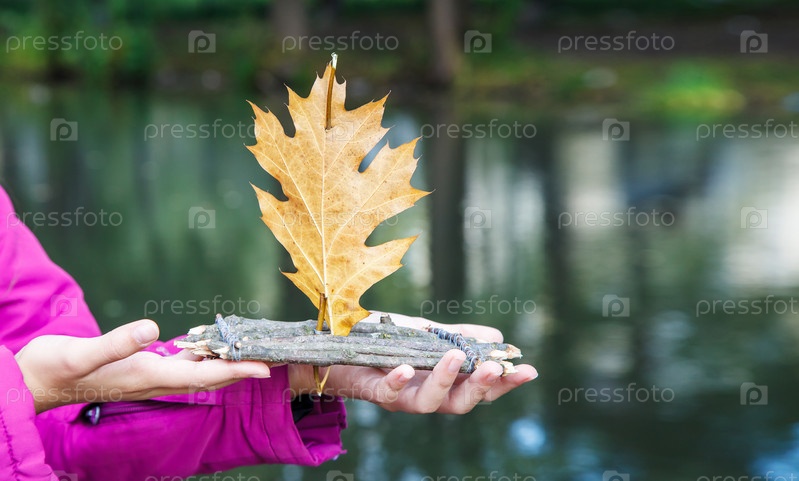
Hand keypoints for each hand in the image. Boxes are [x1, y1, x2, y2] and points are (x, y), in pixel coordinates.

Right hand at [14, 319, 271, 412]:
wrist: (34, 383)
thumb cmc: (54, 369)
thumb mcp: (80, 354)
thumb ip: (115, 343)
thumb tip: (150, 330)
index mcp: (145, 376)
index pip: (201, 377)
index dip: (234, 372)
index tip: (263, 368)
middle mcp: (152, 380)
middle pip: (207, 379)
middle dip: (241, 370)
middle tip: (271, 360)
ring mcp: (146, 377)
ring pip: (197, 373)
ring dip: (225, 365)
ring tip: (250, 352)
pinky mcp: (139, 370)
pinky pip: (181, 366)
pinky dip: (201, 357)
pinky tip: (208, 346)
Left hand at [288, 313, 536, 413]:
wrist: (337, 346)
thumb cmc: (385, 342)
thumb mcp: (425, 334)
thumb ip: (457, 336)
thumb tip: (496, 335)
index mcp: (443, 381)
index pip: (479, 388)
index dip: (505, 383)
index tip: (529, 370)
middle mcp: (425, 394)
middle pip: (460, 404)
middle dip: (481, 388)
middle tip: (496, 369)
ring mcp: (400, 396)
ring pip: (429, 403)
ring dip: (446, 381)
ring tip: (457, 356)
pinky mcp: (373, 391)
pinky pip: (387, 393)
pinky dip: (397, 381)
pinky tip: (406, 367)